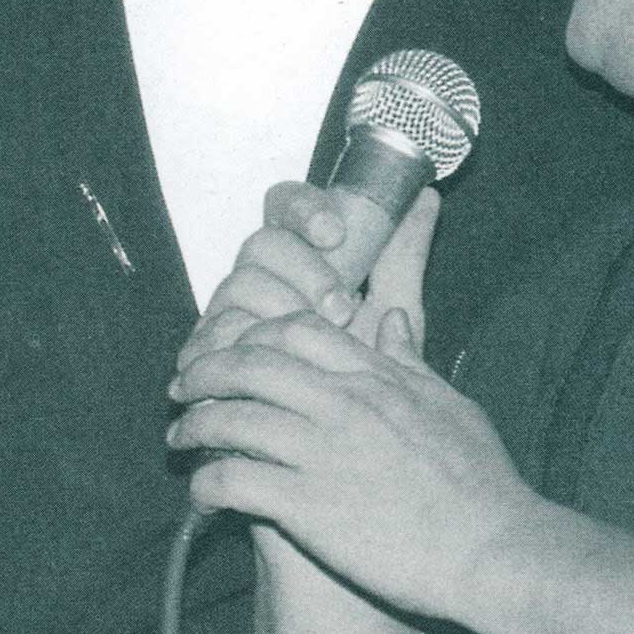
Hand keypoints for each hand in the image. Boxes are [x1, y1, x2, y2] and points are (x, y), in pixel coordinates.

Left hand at [166, 305, 539, 623]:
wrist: (494, 551)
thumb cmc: (484, 486)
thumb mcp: (453, 406)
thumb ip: (413, 362)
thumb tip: (391, 320)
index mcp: (377, 379)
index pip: (294, 331)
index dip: (250, 337)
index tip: (232, 353)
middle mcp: (344, 406)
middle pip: (250, 366)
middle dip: (205, 372)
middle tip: (182, 389)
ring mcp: (323, 454)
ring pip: (232, 419)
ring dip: (194, 426)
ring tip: (177, 439)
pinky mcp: (308, 507)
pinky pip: (234, 481)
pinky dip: (206, 483)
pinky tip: (200, 495)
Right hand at [175, 182, 439, 376]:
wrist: (339, 436)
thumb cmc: (363, 369)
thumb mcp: (393, 312)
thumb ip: (403, 258)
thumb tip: (427, 196)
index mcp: (298, 254)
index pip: (285, 205)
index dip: (304, 209)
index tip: (336, 233)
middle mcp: (258, 275)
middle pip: (261, 244)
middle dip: (303, 270)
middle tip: (342, 308)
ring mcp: (228, 313)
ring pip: (237, 286)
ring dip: (280, 312)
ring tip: (317, 346)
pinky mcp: (206, 354)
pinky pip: (214, 336)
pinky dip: (247, 350)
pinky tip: (277, 367)